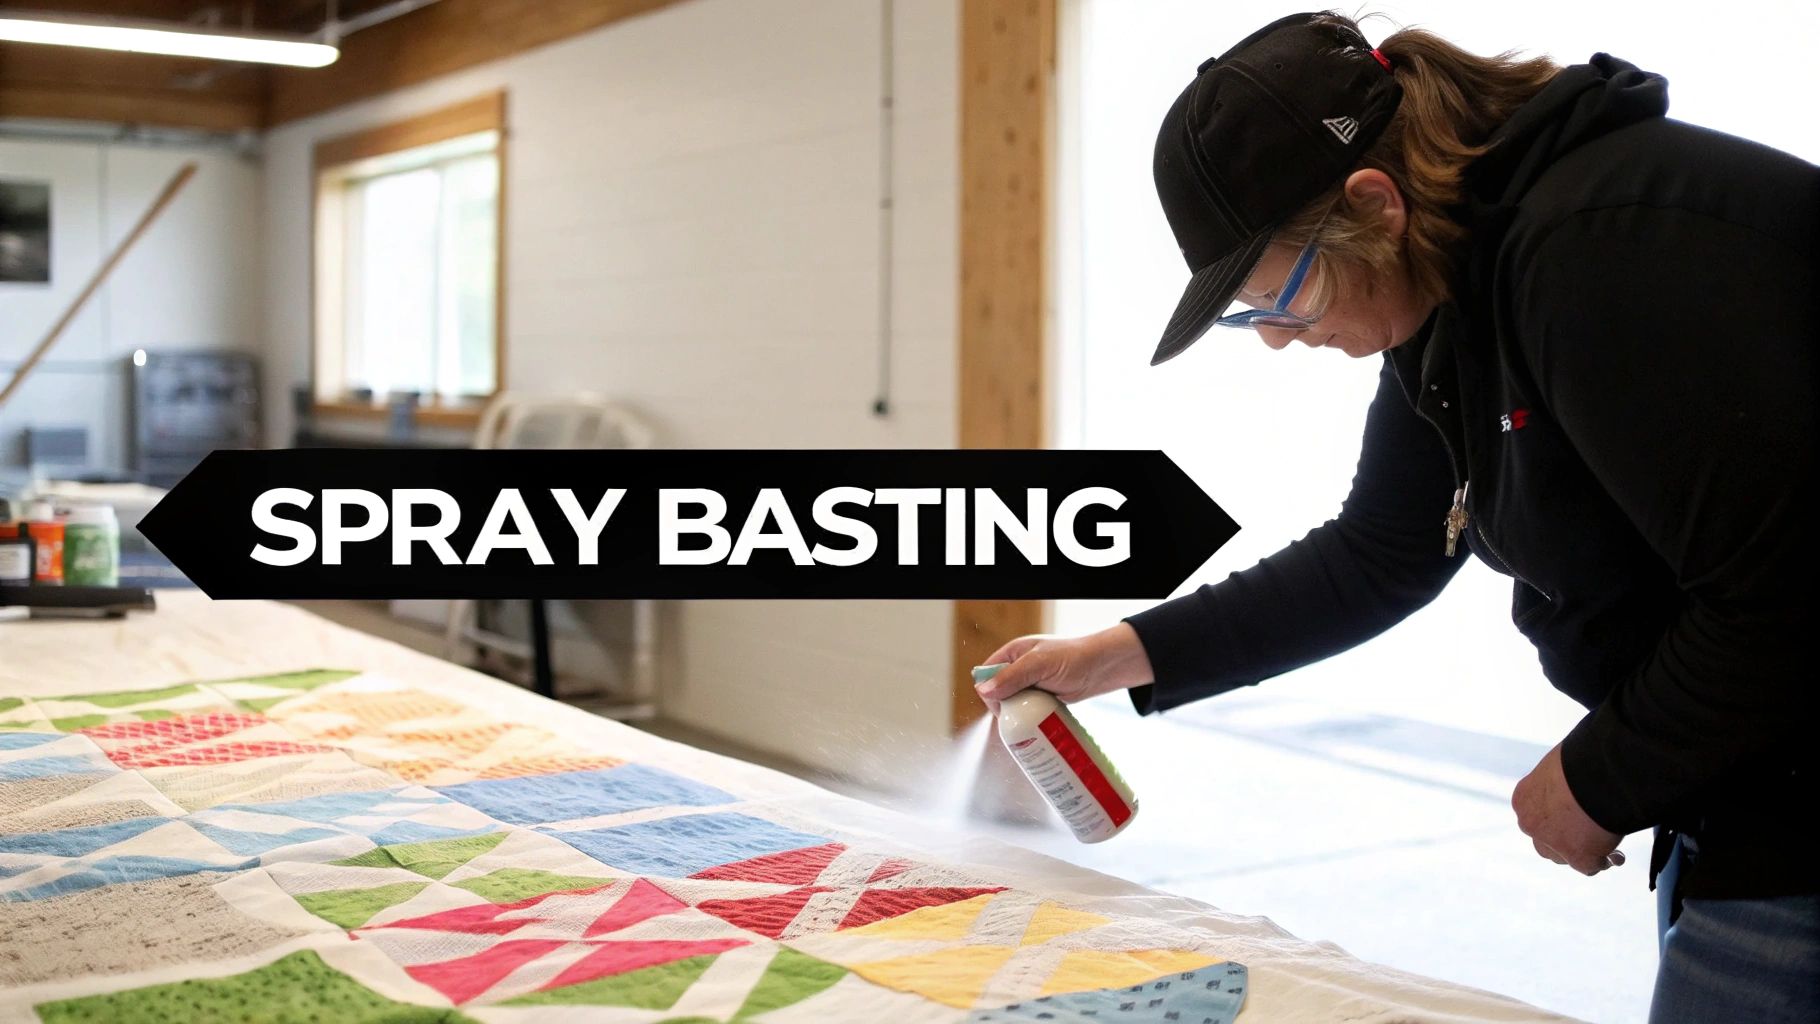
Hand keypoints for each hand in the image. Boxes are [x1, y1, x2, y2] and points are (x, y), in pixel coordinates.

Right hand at [973, 622, 1153, 711]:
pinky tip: (1033, 727)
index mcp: (1013, 653)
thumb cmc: (1072, 658)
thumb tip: (983, 690)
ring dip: (1016, 715)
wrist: (1101, 668)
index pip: (988, 673)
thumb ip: (1011, 677)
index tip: (999, 706)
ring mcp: (1031, 683)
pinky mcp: (1042, 697)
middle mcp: (1019, 667)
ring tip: (1025, 726)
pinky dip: (1028, 718)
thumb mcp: (1038, 665)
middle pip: (998, 692)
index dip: (988, 691)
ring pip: (1013, 703)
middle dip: (1003, 707)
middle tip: (1016, 719)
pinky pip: (1027, 709)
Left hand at [1512, 742, 1624, 875]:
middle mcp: (1530, 824)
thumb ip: (1560, 784)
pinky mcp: (1578, 858)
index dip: (1557, 818)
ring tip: (1606, 840)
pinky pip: (1591, 867)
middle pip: (1545, 842)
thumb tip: (1577, 788)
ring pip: (1564, 858)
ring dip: (1582, 852)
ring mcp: (1552, 843)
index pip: (1537, 816)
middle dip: (1565, 840)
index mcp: (1524, 799)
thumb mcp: (1560, 767)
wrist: (1596, 773)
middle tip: (1589, 832)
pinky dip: (1605, 861)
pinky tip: (1616, 853)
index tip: (1574, 815)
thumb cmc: (1582, 761)